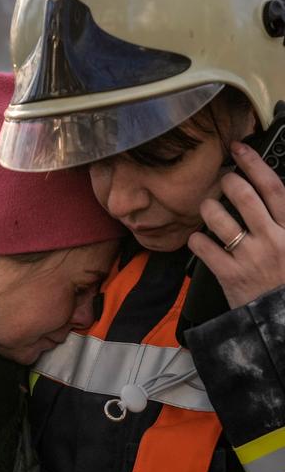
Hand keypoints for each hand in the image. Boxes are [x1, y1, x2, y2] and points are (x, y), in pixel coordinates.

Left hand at [188, 141, 284, 308]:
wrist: (281, 323)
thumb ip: (284, 221)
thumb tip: (274, 195)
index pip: (273, 188)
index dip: (255, 164)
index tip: (240, 148)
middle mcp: (272, 240)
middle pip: (244, 196)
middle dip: (228, 181)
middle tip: (222, 180)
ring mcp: (249, 258)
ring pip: (219, 218)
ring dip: (208, 207)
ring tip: (208, 208)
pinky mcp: (230, 276)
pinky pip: (203, 247)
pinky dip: (196, 239)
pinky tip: (200, 240)